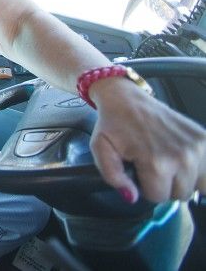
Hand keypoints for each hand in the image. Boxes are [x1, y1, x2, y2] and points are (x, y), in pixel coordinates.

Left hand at [90, 77, 205, 203]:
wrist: (127, 98)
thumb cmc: (113, 124)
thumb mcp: (101, 149)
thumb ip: (112, 177)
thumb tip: (131, 197)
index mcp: (157, 162)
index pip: (158, 197)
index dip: (145, 187)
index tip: (139, 171)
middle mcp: (182, 157)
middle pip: (179, 194)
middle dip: (165, 184)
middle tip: (153, 164)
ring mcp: (196, 148)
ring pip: (197, 186)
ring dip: (183, 179)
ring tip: (167, 161)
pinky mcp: (204, 139)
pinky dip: (197, 170)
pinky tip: (182, 161)